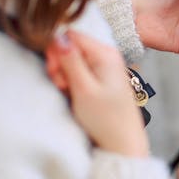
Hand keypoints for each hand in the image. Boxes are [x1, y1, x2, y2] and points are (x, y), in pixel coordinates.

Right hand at [46, 31, 148, 156]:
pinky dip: (74, 83)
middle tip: (64, 85)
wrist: (123, 144)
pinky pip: (81, 72)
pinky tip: (78, 96)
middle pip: (71, 47)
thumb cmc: (106, 120)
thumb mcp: (83, 89)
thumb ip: (70, 61)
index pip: (70, 35)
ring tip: (73, 94)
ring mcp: (106, 67)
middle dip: (60, 66)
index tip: (55, 72)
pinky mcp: (103, 79)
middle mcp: (108, 56)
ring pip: (74, 61)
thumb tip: (58, 36)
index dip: (56, 51)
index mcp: (106, 53)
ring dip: (66, 76)